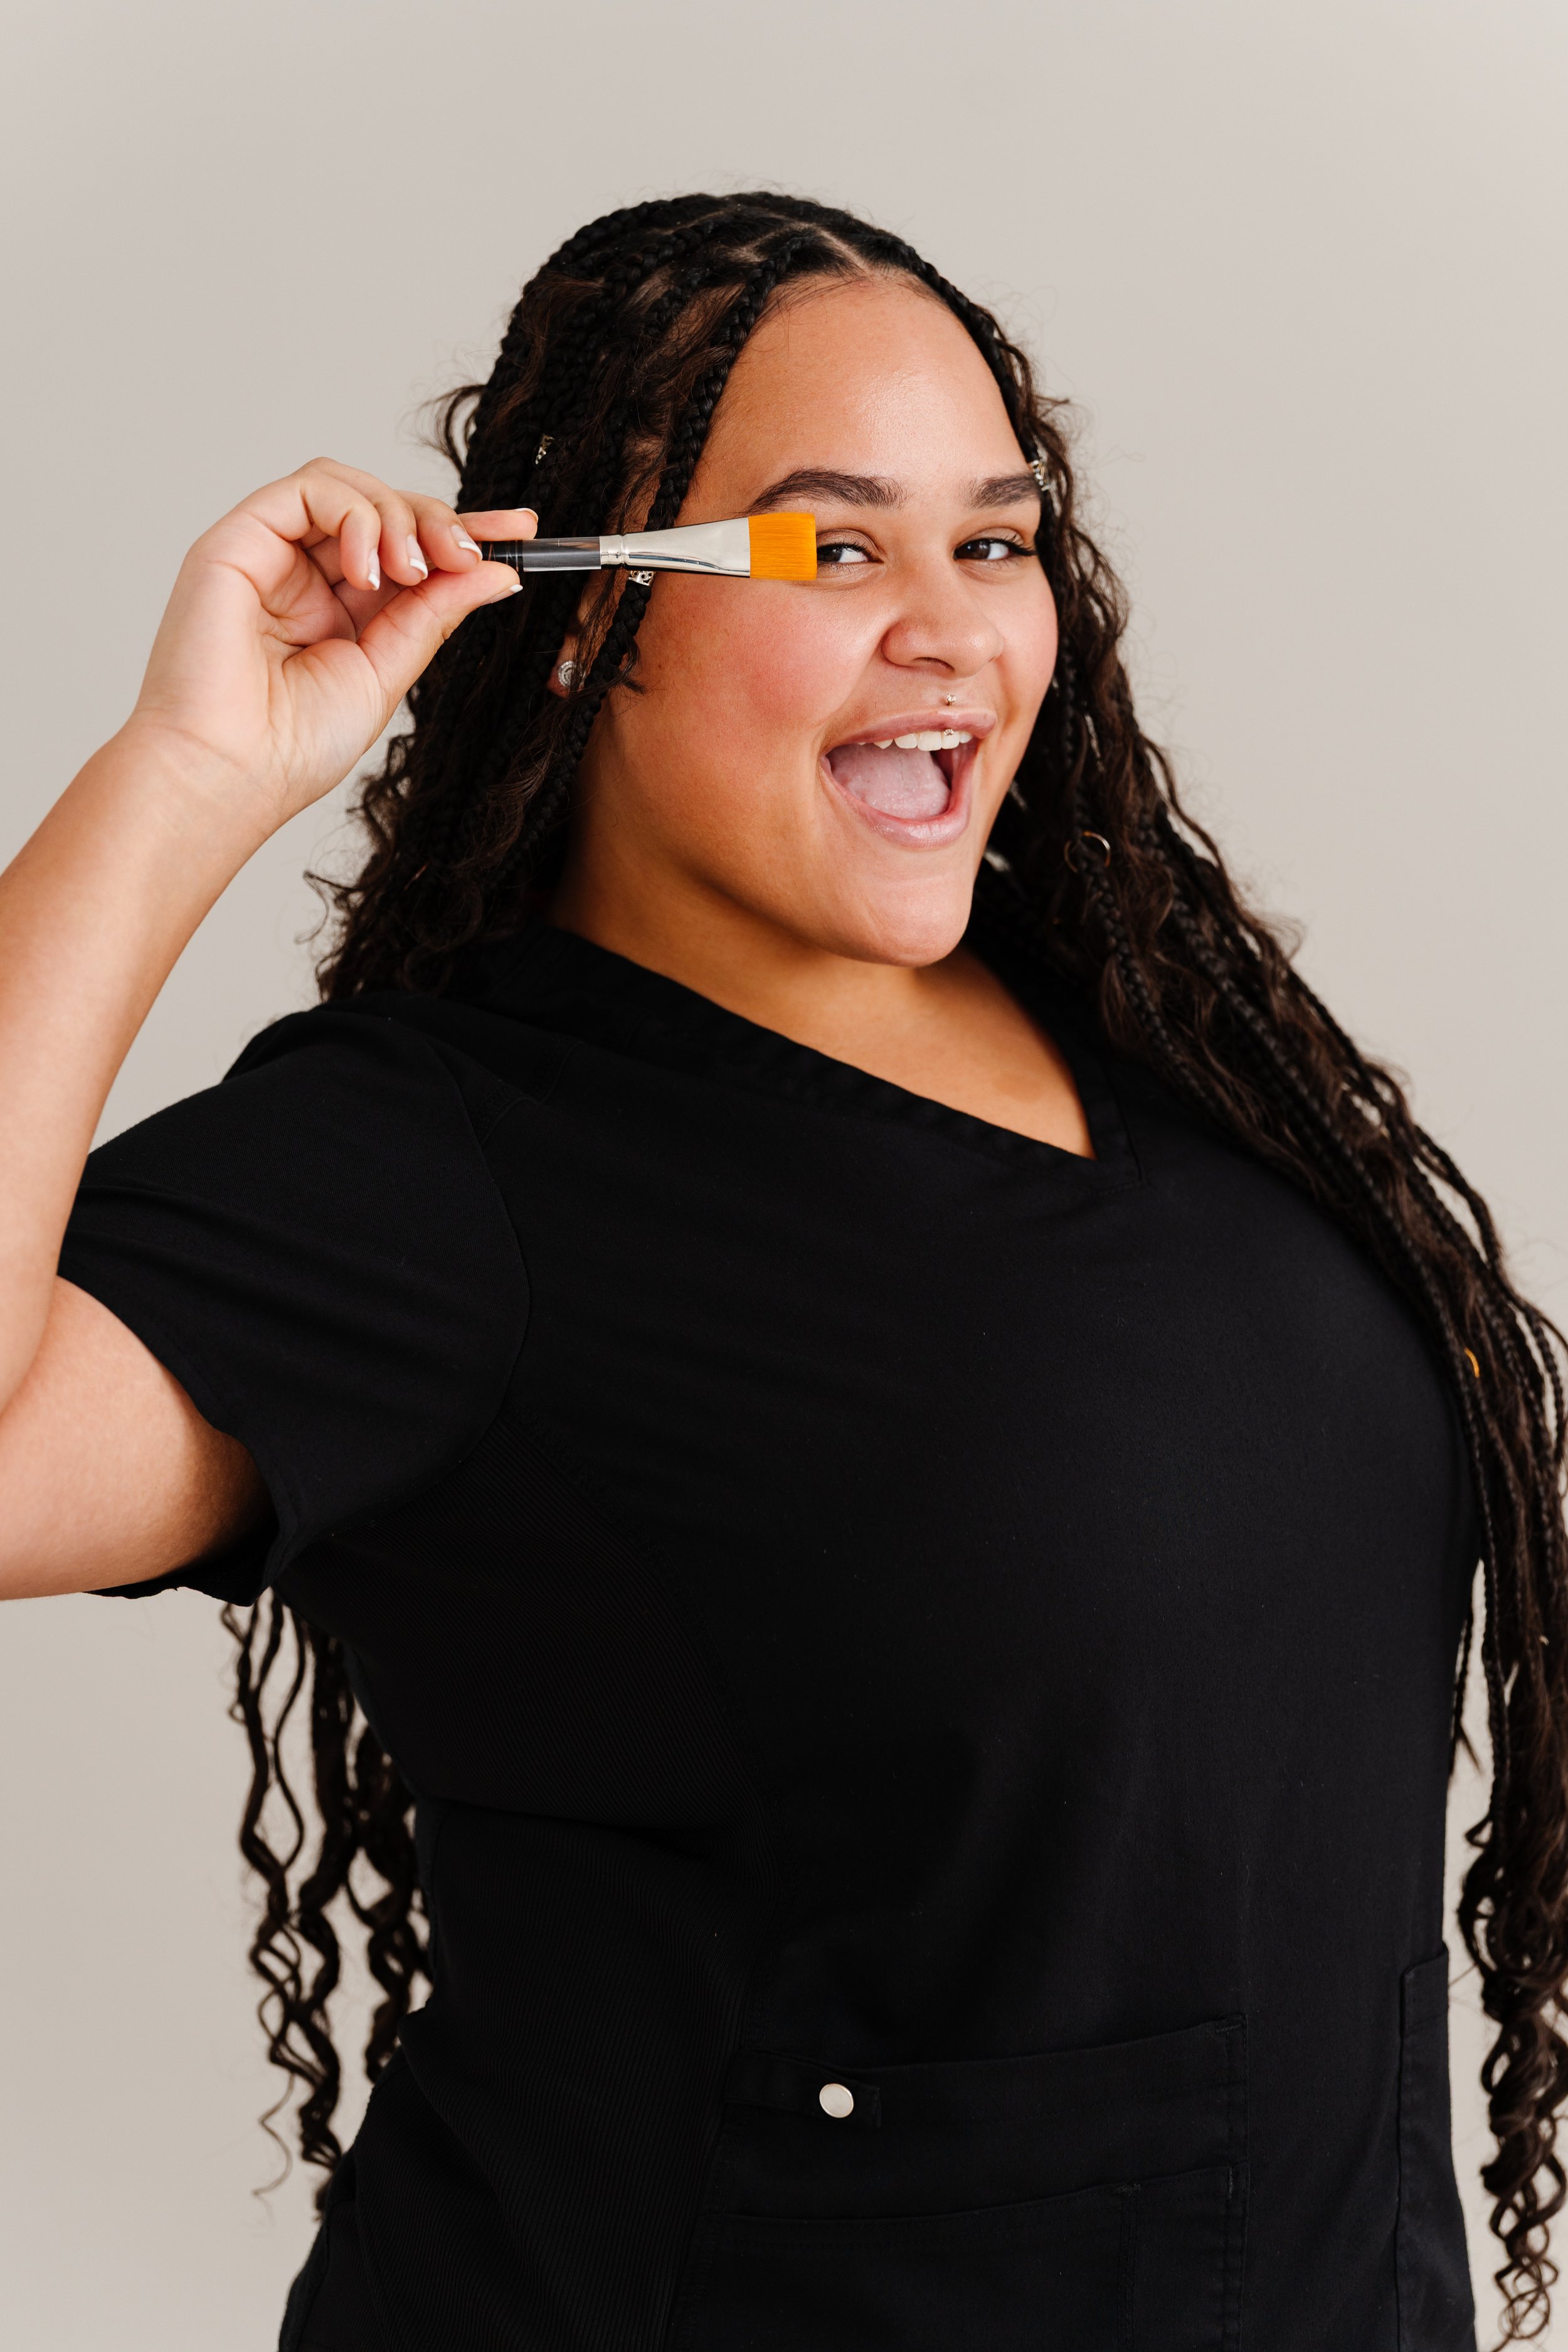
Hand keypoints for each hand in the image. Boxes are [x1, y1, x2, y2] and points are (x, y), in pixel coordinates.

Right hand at [122, 459, 535, 841]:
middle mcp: (304, 575)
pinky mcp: (237, 540)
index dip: (463, 533)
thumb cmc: (292, 747)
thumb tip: (496, 574)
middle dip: (438, 521)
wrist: (230, 774)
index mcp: (340, 610)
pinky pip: (308, 489)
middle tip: (471, 555)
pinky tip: (371, 569)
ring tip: (415, 571)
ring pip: (347, 487)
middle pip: (382, 508)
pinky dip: (355, 515)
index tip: (521, 535)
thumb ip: (435, 614)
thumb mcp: (388, 672)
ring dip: (398, 516)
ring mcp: (270, 554)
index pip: (407, 549)